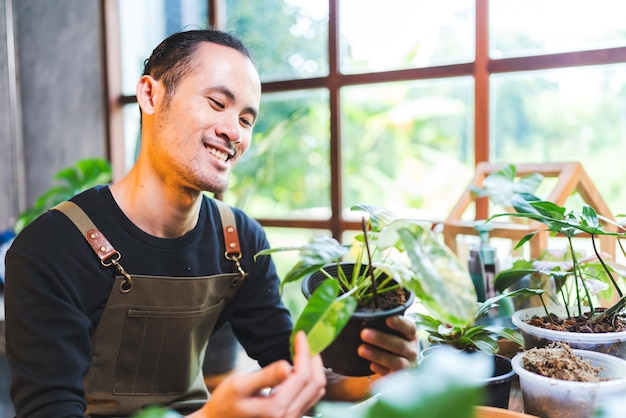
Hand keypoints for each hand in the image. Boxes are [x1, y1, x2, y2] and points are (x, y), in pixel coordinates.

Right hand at [190, 331, 325, 417]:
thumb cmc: (225, 403)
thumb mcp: (239, 386)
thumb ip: (265, 376)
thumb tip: (286, 366)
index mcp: (276, 408)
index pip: (302, 375)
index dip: (304, 352)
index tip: (300, 335)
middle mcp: (288, 416)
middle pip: (314, 383)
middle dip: (313, 359)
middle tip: (305, 342)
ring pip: (316, 391)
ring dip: (315, 369)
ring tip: (305, 352)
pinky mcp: (290, 417)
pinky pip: (310, 397)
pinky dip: (310, 380)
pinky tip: (301, 368)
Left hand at [358, 315, 417, 374]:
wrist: (397, 360)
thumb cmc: (390, 339)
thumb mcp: (390, 330)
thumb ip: (381, 323)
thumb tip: (360, 316)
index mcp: (411, 335)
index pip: (409, 328)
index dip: (400, 323)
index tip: (387, 319)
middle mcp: (411, 350)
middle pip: (400, 345)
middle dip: (381, 339)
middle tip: (364, 333)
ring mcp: (407, 364)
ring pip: (396, 361)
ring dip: (378, 355)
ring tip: (361, 349)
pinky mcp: (399, 377)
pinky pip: (391, 374)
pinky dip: (381, 370)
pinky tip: (371, 365)